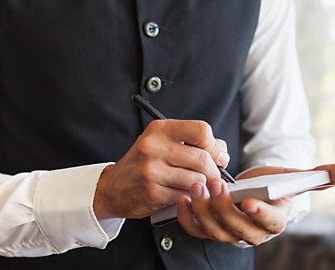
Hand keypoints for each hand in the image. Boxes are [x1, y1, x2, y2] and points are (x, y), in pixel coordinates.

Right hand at [93, 119, 228, 219]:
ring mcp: (152, 171)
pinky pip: (185, 196)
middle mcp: (153, 147)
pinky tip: (182, 195)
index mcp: (159, 130)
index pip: (201, 130)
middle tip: (211, 177)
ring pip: (197, 180)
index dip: (214, 145)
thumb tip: (221, 152)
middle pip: (203, 158)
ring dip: (202, 187)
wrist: (113, 188)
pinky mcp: (153, 193)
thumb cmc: (142, 164)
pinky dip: (189, 198)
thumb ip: (192, 142)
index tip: (216, 155)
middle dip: (214, 171)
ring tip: (195, 187)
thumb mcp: (161, 143)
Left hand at [177, 164, 334, 244]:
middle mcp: (251, 232)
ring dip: (203, 210)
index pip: (269, 223)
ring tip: (196, 186)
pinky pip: (196, 229)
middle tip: (215, 185)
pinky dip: (186, 217)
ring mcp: (228, 232)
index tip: (250, 201)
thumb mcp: (292, 179)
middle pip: (237, 228)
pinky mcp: (209, 227)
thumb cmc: (272, 186)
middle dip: (224, 207)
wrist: (252, 190)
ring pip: (215, 229)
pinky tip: (182, 199)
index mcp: (273, 220)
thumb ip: (314, 177)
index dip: (260, 214)